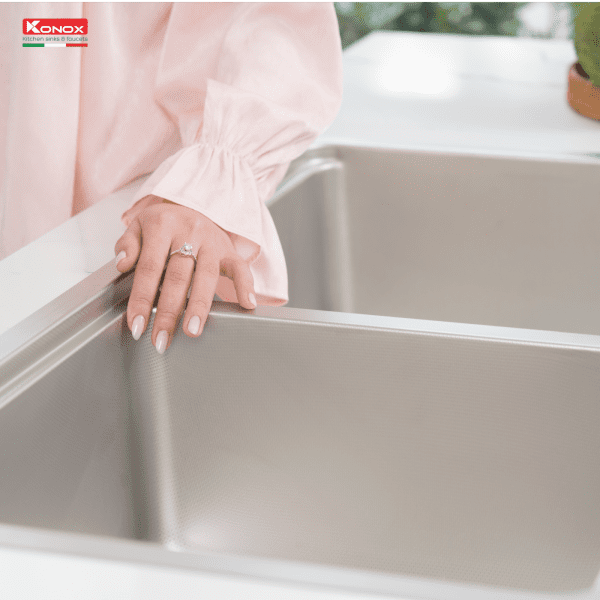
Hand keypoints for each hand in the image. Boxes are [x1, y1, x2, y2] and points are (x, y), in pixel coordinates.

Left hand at [114, 196, 256, 353]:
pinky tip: (247, 305)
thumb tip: (123, 264)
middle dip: (168, 311)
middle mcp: (189, 231)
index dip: (142, 298)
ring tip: (192, 331)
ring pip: (206, 276)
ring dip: (199, 306)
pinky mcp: (229, 249)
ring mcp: (212, 241)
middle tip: (162, 338)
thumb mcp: (139, 226)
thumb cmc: (164, 224)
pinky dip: (246, 286)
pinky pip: (240, 267)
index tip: (137, 325)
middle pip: (178, 276)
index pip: (149, 267)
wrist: (192, 207)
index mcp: (162, 225)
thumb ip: (128, 245)